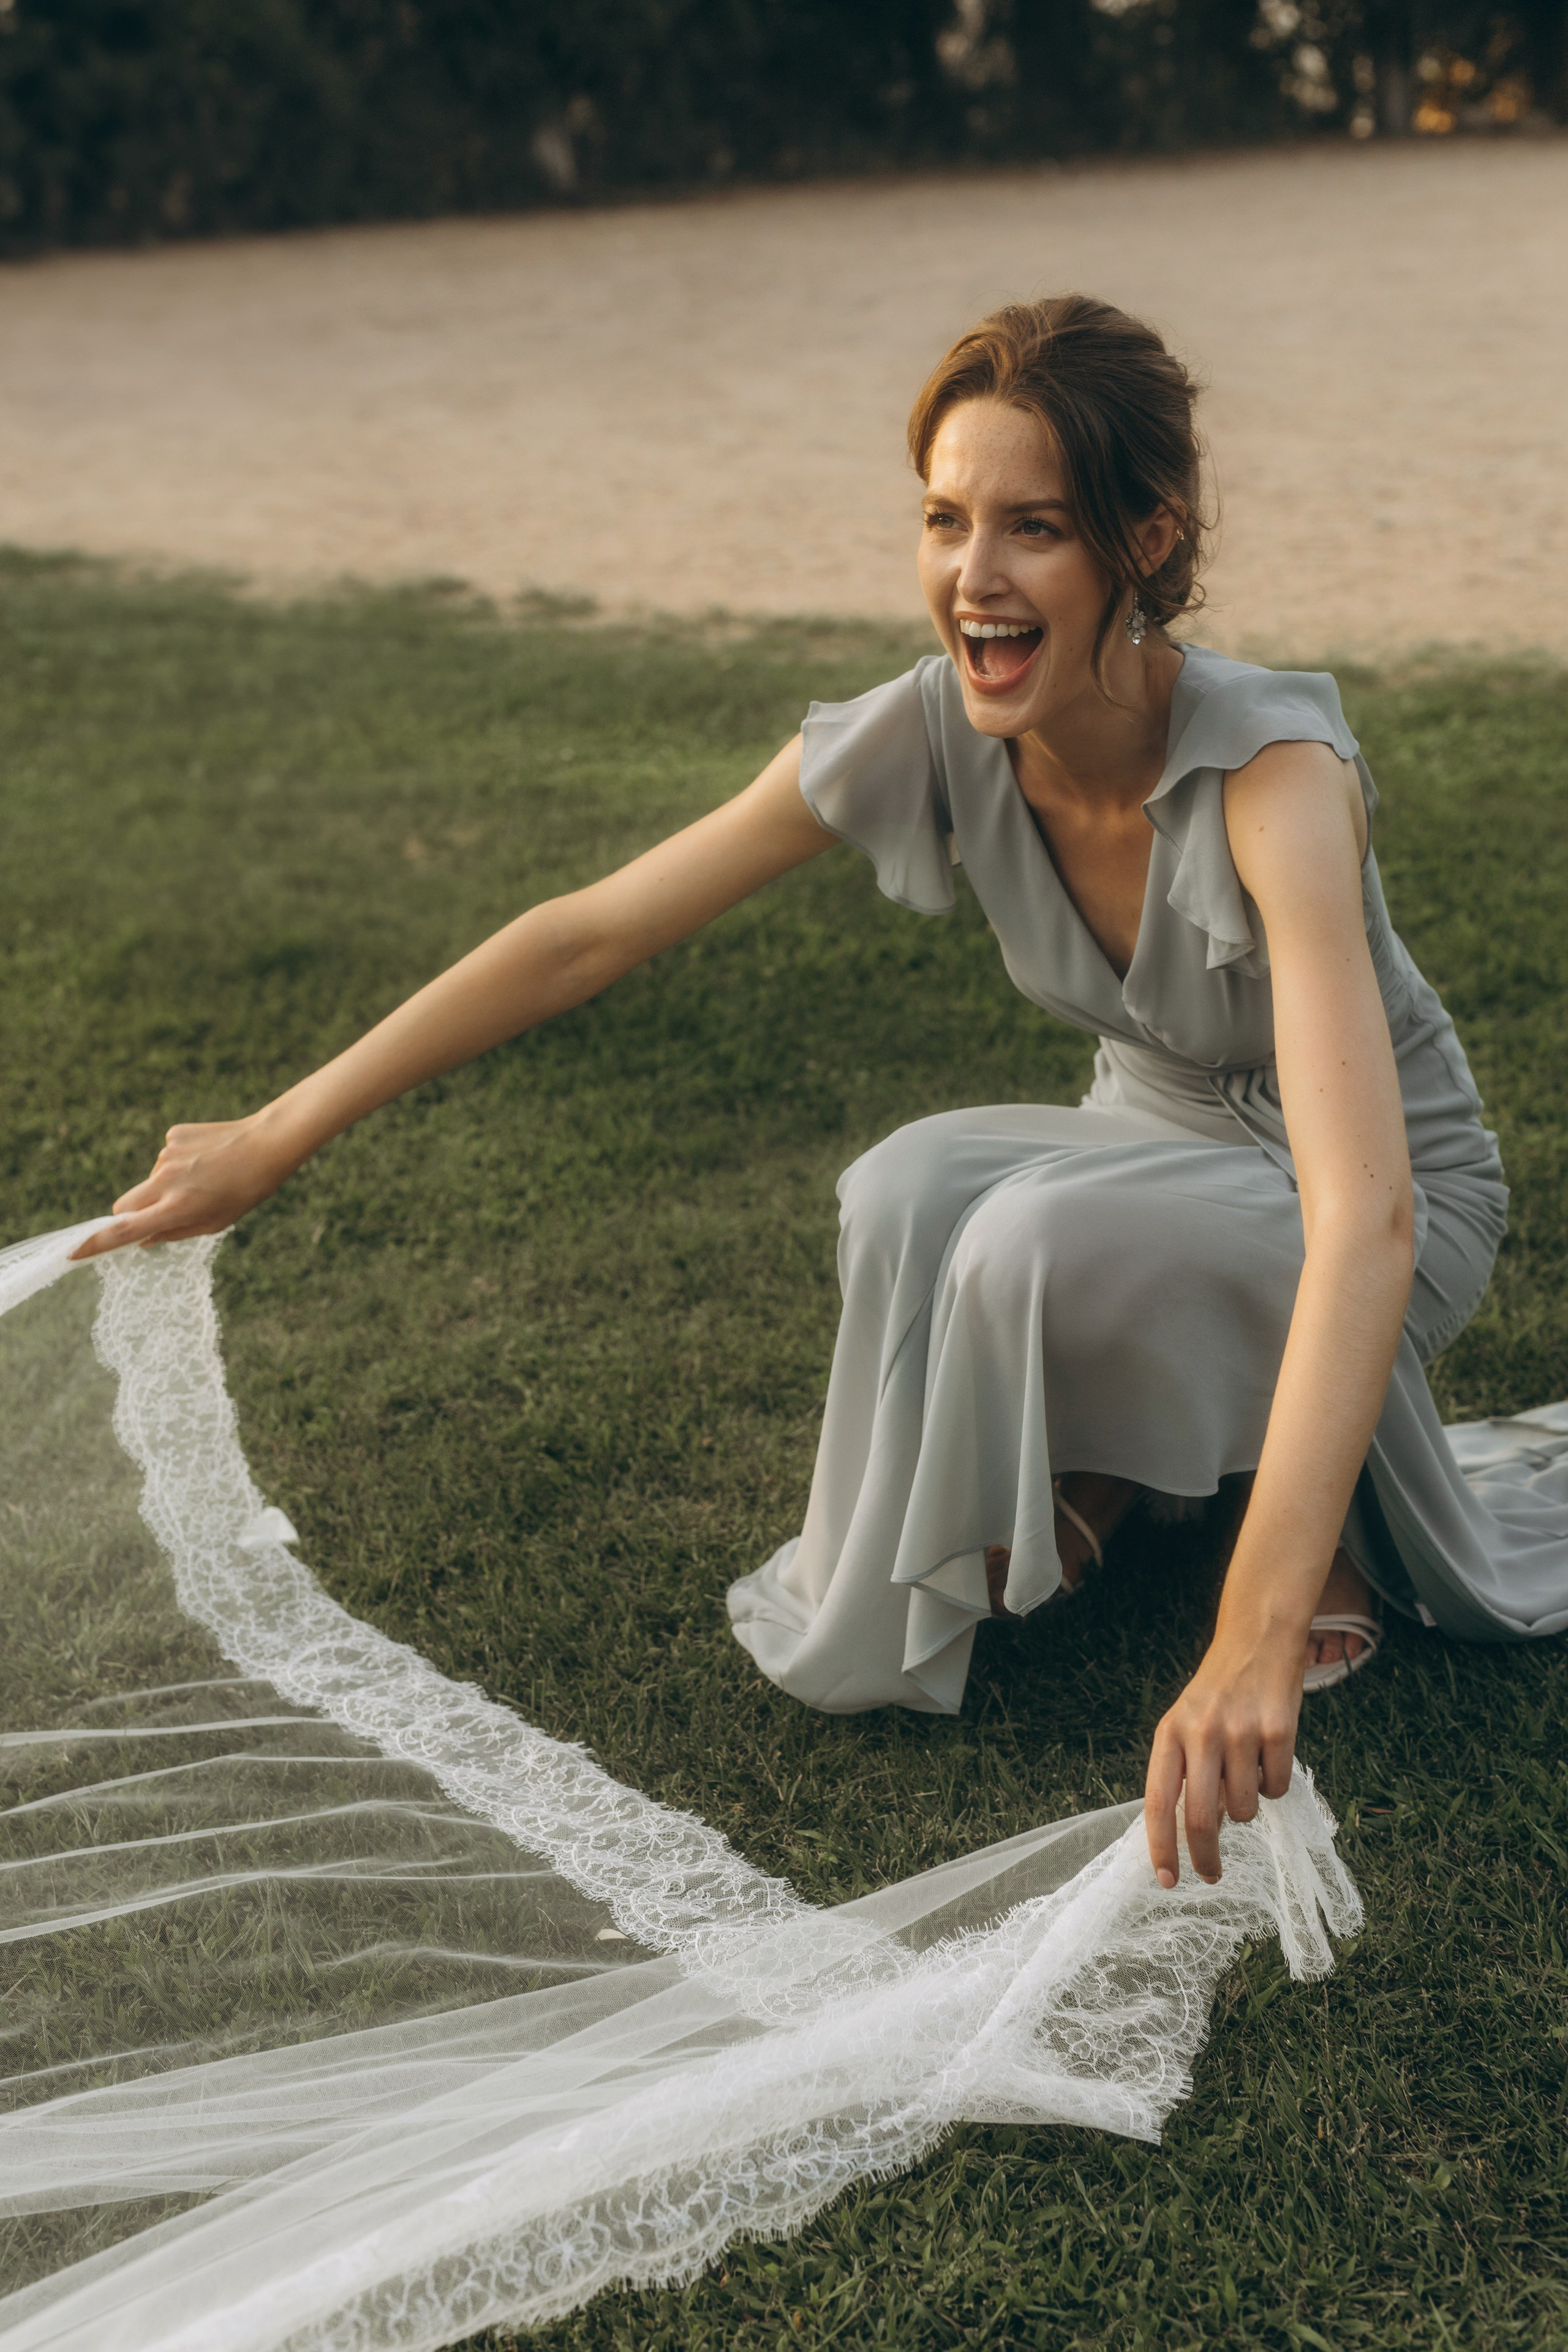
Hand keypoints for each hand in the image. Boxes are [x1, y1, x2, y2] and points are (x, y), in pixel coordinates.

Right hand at [69, 1114, 296, 1259]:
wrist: (267, 1144)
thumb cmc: (246, 1191)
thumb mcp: (215, 1223)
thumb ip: (174, 1233)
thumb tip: (141, 1240)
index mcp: (177, 1208)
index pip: (125, 1229)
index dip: (96, 1243)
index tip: (73, 1252)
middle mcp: (166, 1180)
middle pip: (123, 1205)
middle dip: (131, 1216)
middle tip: (157, 1217)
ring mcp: (167, 1155)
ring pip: (148, 1181)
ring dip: (163, 1188)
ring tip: (202, 1182)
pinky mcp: (173, 1135)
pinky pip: (165, 1157)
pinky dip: (177, 1164)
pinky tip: (205, 1161)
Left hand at [1143, 1618, 1299, 1886]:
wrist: (1257, 1640)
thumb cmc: (1217, 1693)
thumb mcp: (1184, 1724)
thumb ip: (1182, 1772)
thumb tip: (1185, 1837)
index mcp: (1169, 1733)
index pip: (1159, 1802)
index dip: (1161, 1847)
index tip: (1167, 1881)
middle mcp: (1201, 1733)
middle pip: (1202, 1819)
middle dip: (1206, 1857)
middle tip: (1211, 1874)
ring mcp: (1241, 1731)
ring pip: (1245, 1809)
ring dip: (1247, 1806)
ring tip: (1246, 1770)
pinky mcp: (1280, 1730)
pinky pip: (1277, 1788)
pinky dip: (1273, 1785)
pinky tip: (1268, 1754)